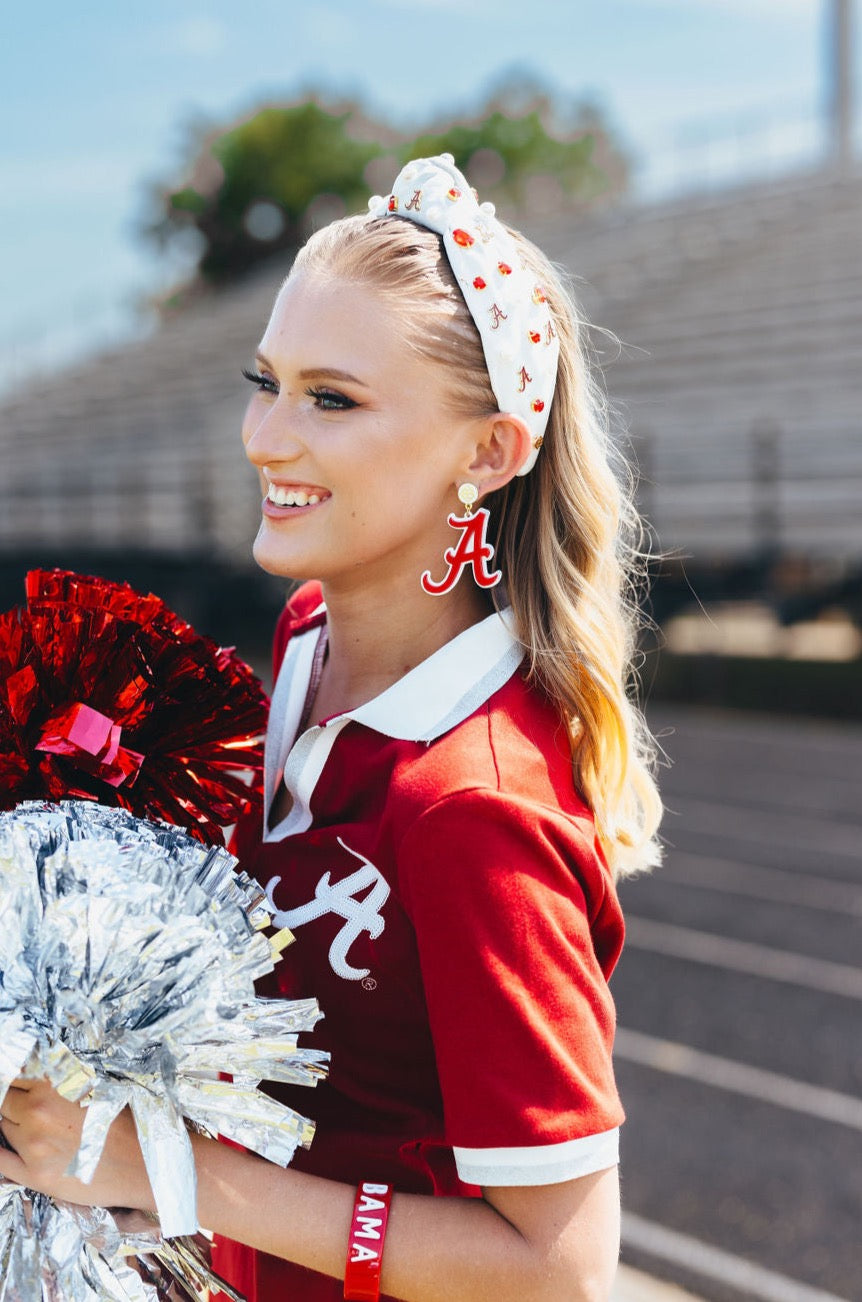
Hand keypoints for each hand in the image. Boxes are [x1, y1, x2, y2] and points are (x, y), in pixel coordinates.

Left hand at [0, 1077, 151, 1210]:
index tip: (23, 1085)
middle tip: (33, 1108)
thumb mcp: (96, 1087)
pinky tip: (9, 1147)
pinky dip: (1, 1151)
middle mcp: (37, 1114)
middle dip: (14, 1102)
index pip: (14, 1076)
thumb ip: (62, 1081)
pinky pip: (0, 1160)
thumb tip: (35, 1075)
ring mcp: (32, 1146)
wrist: (143, 1165)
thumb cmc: (127, 1123)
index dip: (19, 1081)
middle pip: (5, 1101)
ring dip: (14, 1124)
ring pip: (4, 1127)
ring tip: (38, 1128)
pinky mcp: (33, 1175)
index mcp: (53, 1086)